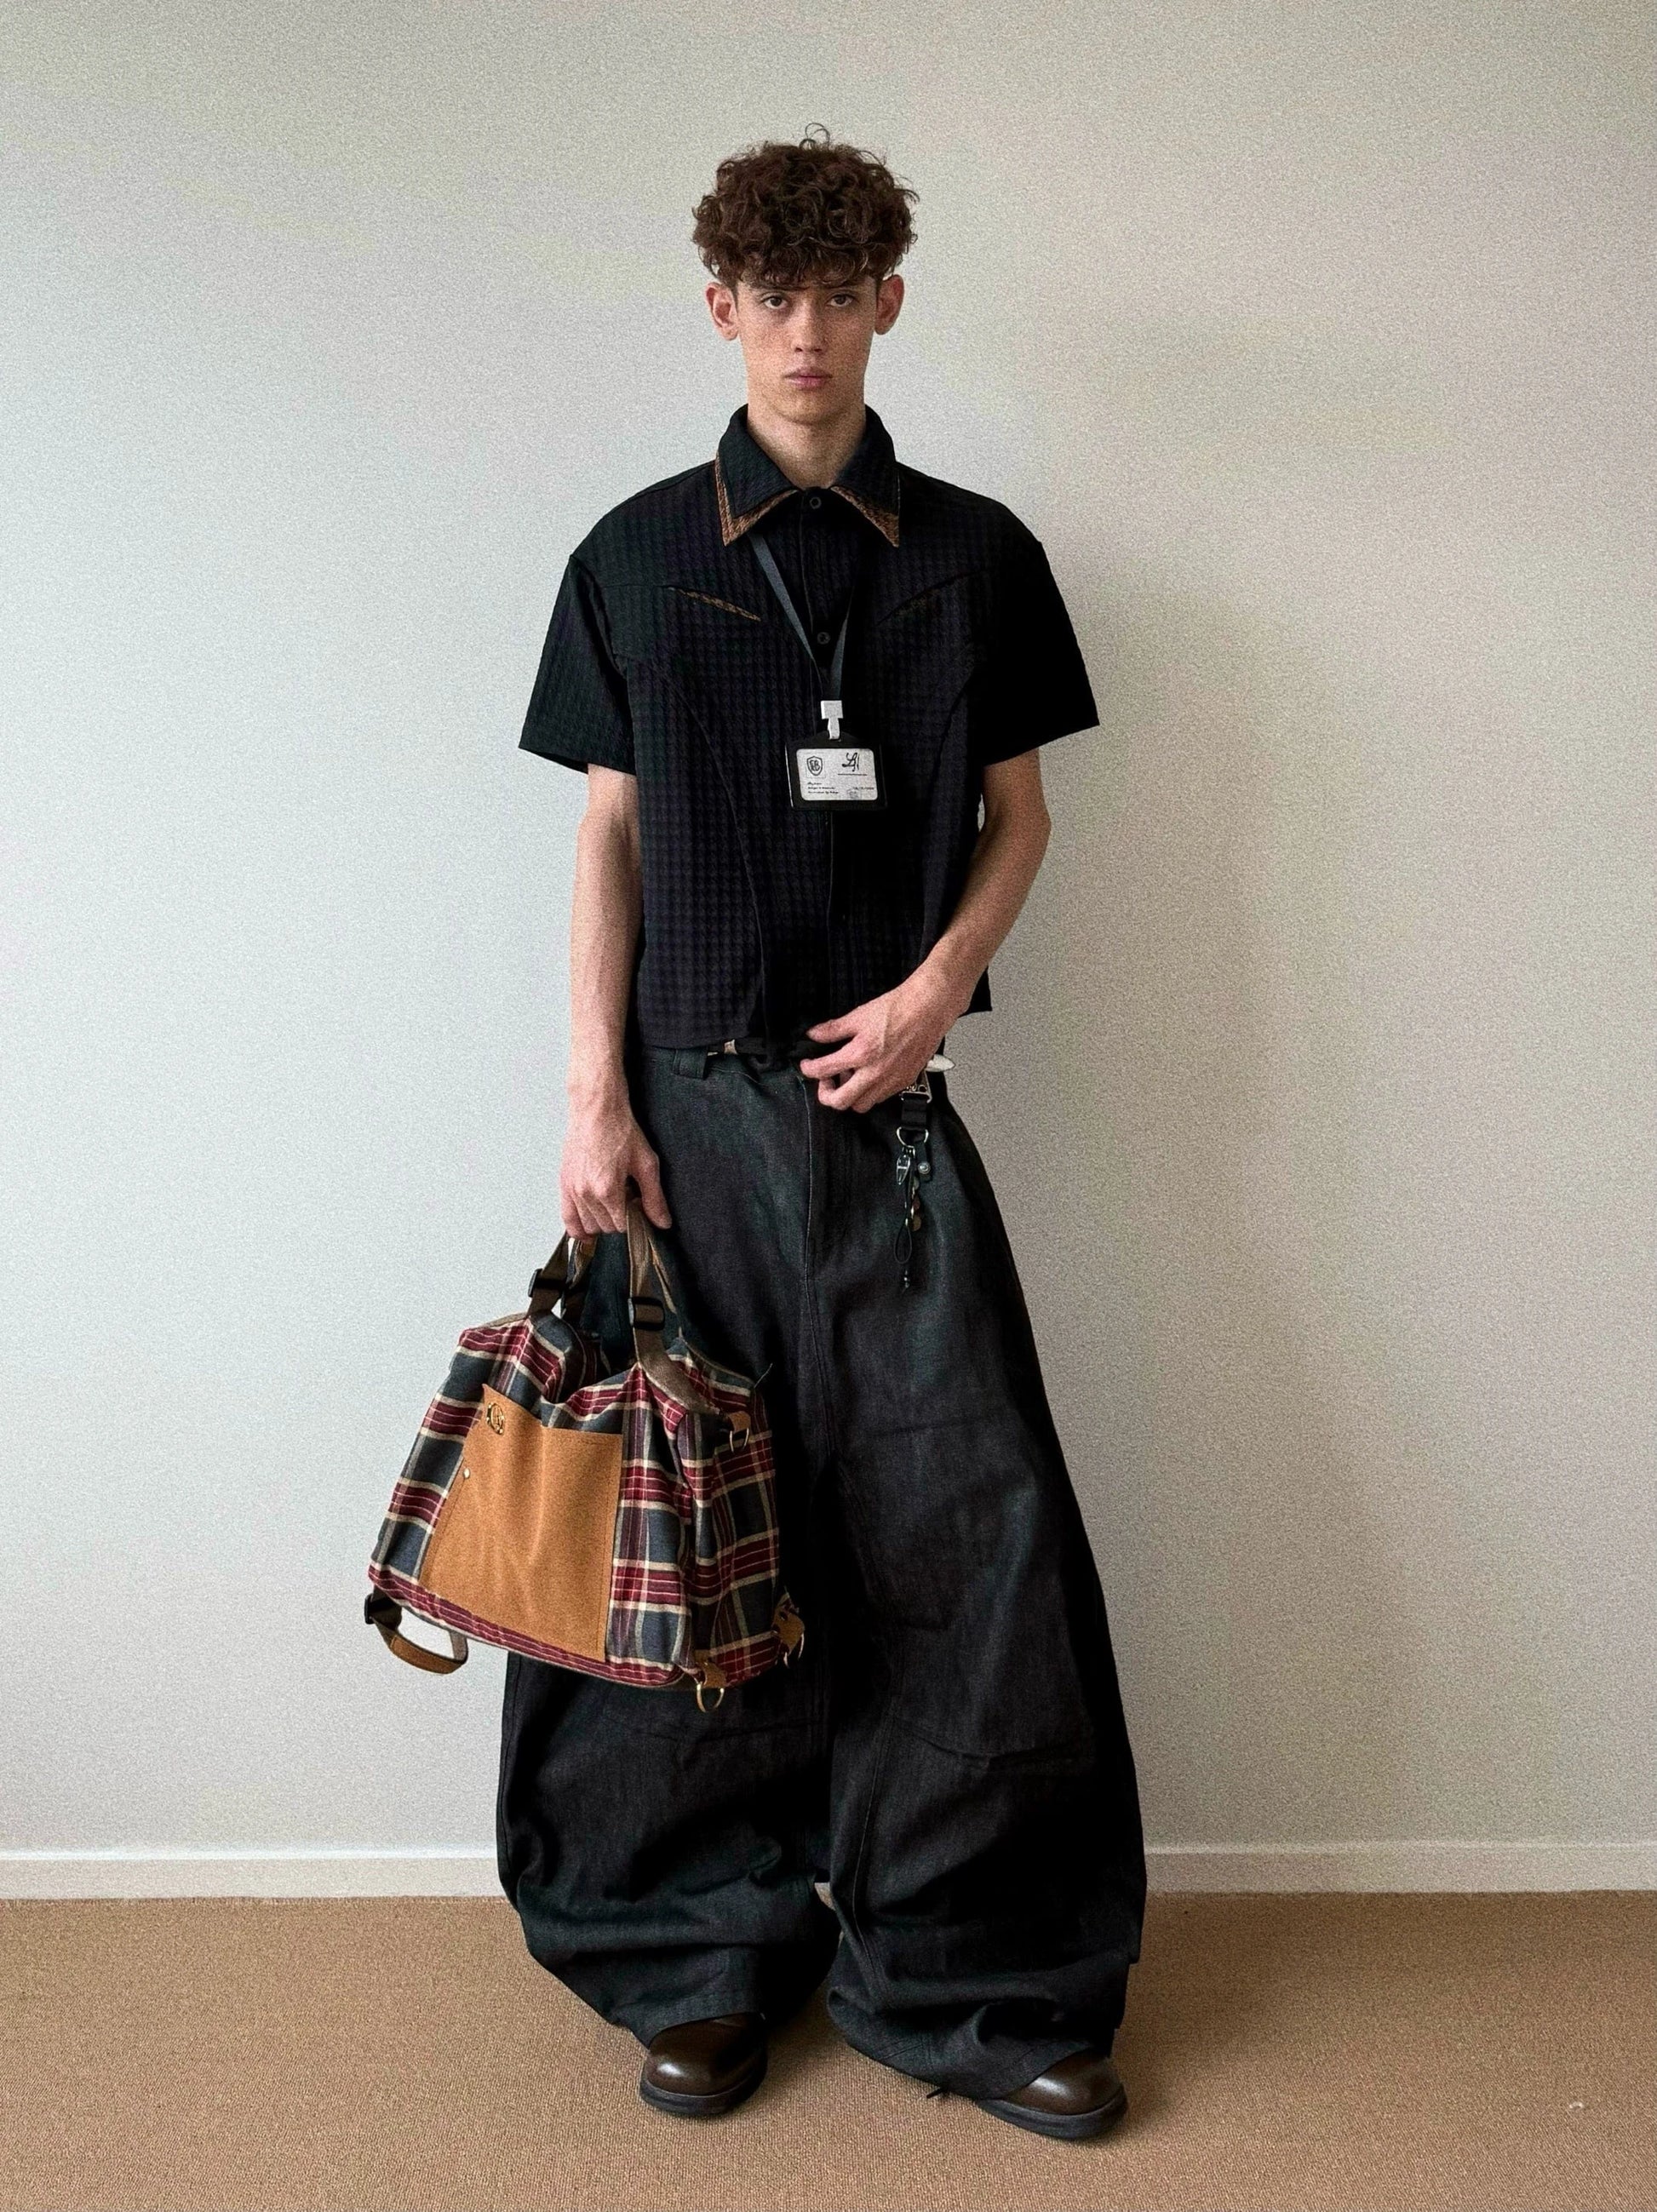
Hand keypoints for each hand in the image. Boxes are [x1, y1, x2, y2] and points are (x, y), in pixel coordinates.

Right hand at [560, 1078, 671, 1235]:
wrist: (596, 1110)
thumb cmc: (619, 1130)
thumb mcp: (646, 1163)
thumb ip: (654, 1197)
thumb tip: (662, 1222)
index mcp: (607, 1190)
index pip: (622, 1226)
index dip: (634, 1218)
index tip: (638, 1205)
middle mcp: (586, 1193)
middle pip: (605, 1227)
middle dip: (619, 1218)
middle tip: (627, 1199)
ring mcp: (572, 1190)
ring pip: (588, 1226)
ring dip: (602, 1221)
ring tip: (611, 1202)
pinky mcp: (564, 1184)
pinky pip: (567, 1219)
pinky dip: (578, 1228)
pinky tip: (589, 1228)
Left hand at [797, 981, 947, 1111]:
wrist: (928, 1009)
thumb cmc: (899, 1009)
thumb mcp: (858, 1015)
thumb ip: (833, 1029)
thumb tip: (815, 1034)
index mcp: (860, 1054)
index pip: (823, 1071)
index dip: (808, 1069)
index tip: (807, 1066)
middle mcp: (875, 1073)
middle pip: (841, 1102)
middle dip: (827, 1094)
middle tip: (826, 1080)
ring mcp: (891, 1081)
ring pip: (862, 1105)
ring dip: (850, 1095)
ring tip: (849, 1076)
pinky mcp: (904, 1082)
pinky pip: (880, 1098)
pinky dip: (869, 1092)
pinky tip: (868, 1075)